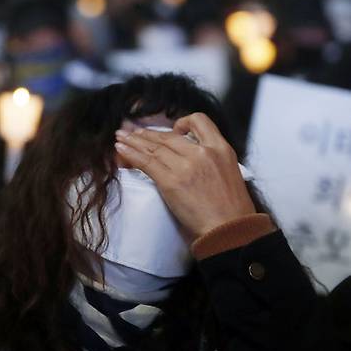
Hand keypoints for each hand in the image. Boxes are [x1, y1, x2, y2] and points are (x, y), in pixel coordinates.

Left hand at [114, 112, 255, 240]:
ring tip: (121, 137)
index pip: (200, 121)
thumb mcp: (230, 172)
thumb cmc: (231, 209)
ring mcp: (185, 166)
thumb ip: (211, 160)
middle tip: (134, 133)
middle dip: (148, 134)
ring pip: (154, 147)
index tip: (173, 130)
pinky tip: (120, 148)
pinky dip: (130, 154)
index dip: (183, 122)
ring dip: (134, 141)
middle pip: (169, 136)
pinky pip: (146, 162)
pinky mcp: (171, 181)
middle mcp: (203, 152)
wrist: (229, 229)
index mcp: (221, 148)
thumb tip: (190, 156)